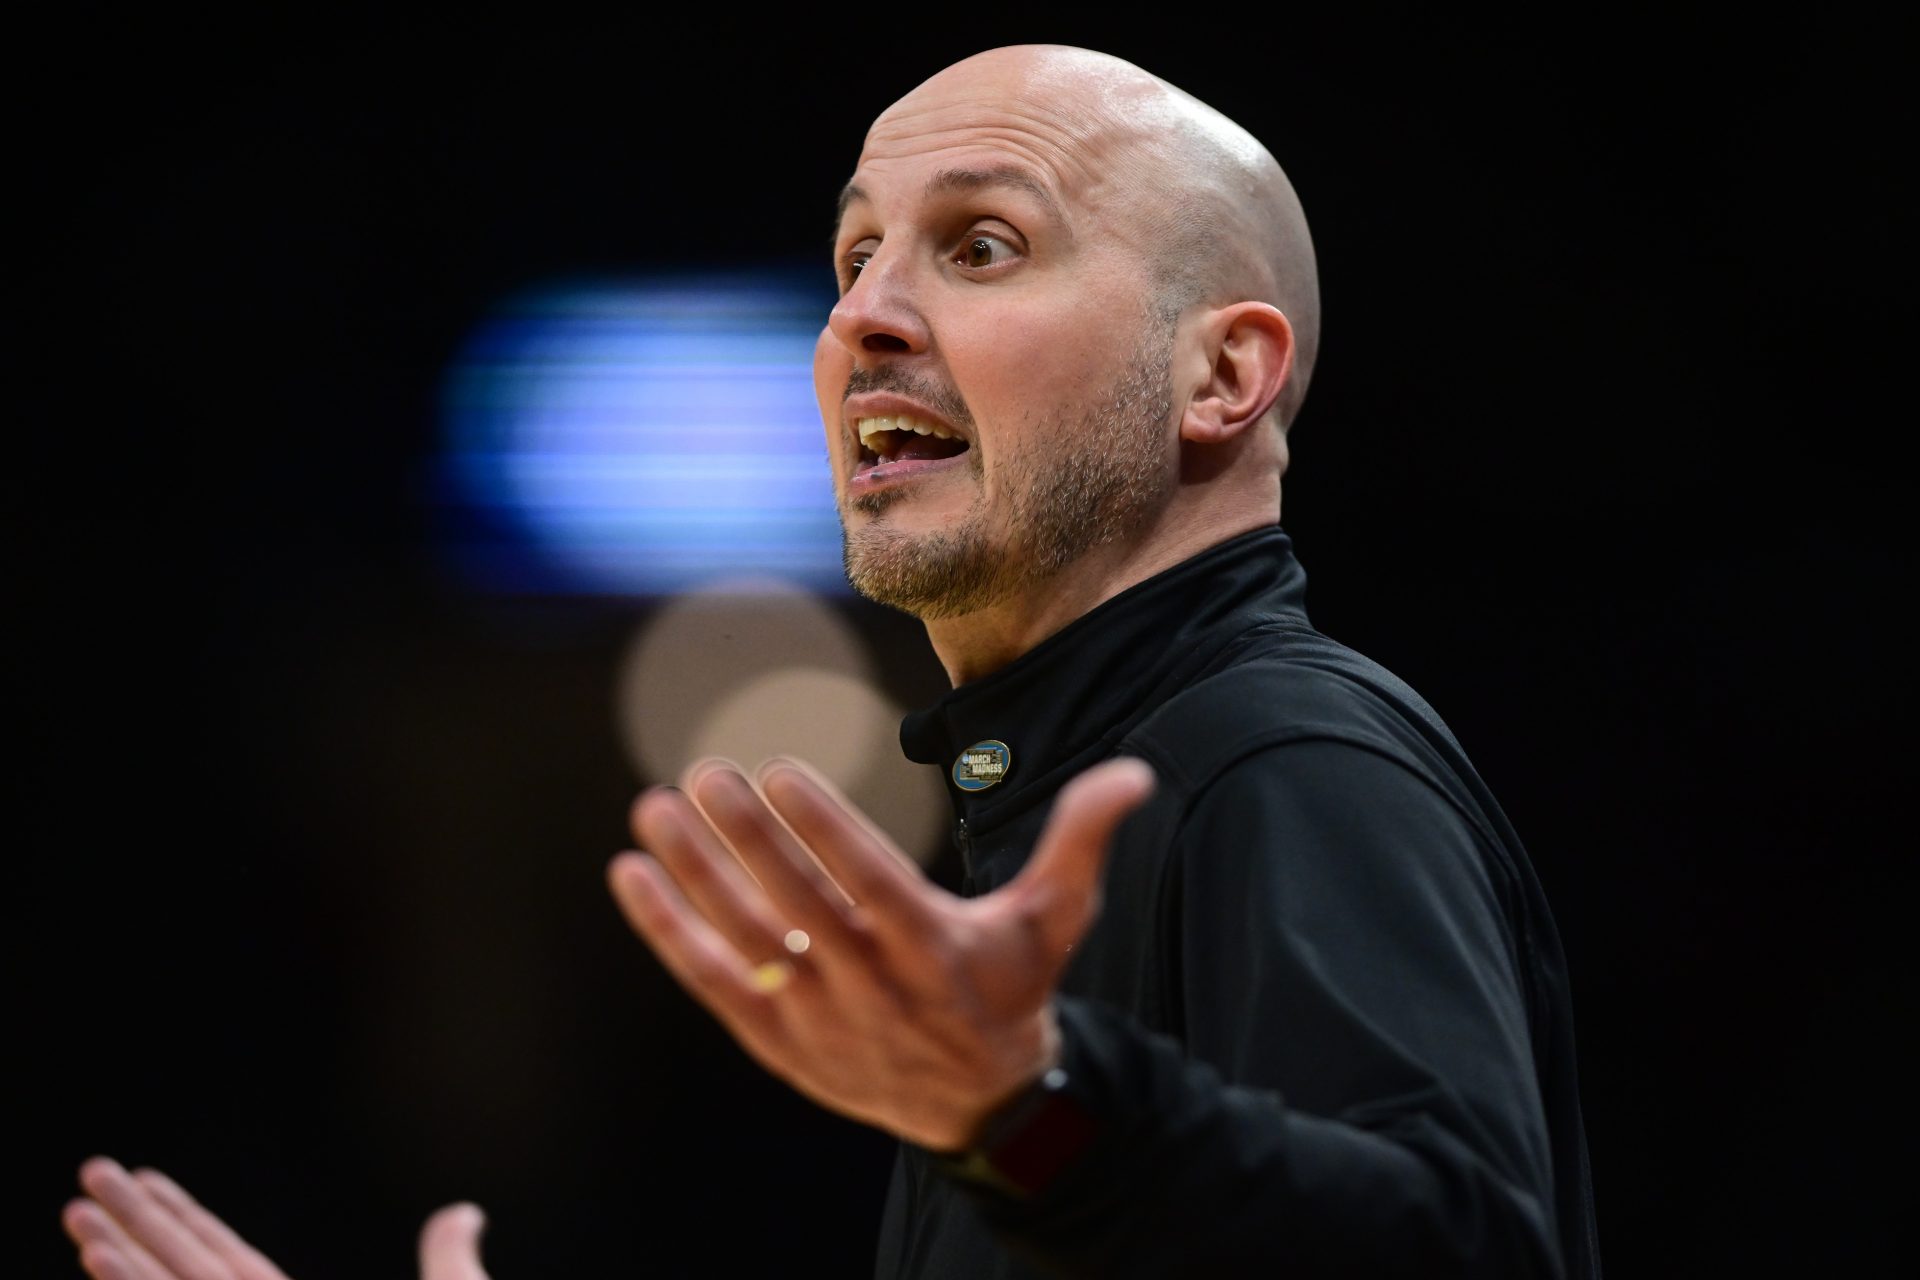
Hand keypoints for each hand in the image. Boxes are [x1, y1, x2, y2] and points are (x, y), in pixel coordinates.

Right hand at [61, 1157, 490, 1279]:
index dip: (187, 1222)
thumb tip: (463, 1212)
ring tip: (78, 1213)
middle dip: (135, 1226)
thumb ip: (444, 1258)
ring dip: (121, 1258)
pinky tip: (101, 1266)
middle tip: (90, 1171)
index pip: (232, 1263)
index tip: (145, 1178)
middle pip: (188, 1271)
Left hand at [607, 755, 1155, 1149]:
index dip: (821, 826)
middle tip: (704, 773)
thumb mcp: (1054, 920)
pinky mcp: (779, 1042)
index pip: (867, 880)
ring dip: (693, 873)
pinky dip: (670, 932)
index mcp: (934, 948)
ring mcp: (818, 1018)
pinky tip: (633, 877)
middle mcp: (871, 986)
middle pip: (796, 904)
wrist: (983, 1105)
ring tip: (654, 807)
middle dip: (744, 838)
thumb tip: (1131, 774)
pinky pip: (715, 982)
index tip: (776, 770)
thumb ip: (1081, 841)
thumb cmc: (1011, 990)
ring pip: (746, 938)